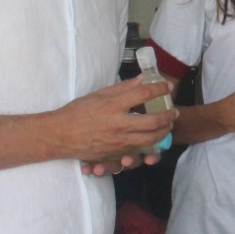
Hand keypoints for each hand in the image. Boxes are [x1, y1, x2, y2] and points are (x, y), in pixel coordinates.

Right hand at [57, 77, 176, 168]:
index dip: (159, 89)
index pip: (143, 94)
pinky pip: (139, 150)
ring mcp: (118, 142)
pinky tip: (154, 138)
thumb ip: (123, 88)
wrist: (61, 135)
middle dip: (168, 116)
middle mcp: (118, 124)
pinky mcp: (116, 153)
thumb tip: (143, 79)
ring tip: (168, 125)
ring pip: (150, 139)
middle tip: (173, 111)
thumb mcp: (99, 94)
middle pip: (153, 121)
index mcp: (113, 106)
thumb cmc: (78, 112)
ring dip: (164, 132)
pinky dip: (150, 145)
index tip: (167, 87)